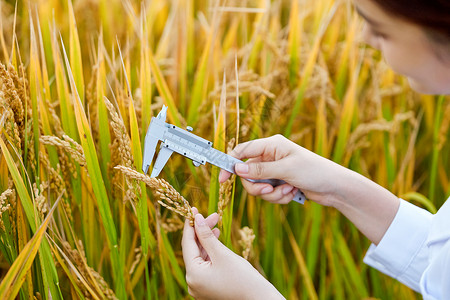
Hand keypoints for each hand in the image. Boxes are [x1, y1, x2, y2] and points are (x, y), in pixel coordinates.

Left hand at [182, 208, 284, 299]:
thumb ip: (207, 236)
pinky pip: (205, 266)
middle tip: (214, 215)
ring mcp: (199, 287)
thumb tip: (197, 219)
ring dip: (207, 241)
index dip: (191, 225)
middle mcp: (192, 282)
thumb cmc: (243, 278)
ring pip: (200, 258)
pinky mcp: (207, 288)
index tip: (194, 209)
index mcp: (193, 275)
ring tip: (216, 226)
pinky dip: (210, 253)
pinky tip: (217, 241)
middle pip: (193, 250)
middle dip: (202, 232)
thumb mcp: (223, 253)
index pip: (187, 244)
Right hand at [219, 134, 347, 205]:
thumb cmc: (315, 171)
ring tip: (289, 191)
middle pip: (247, 174)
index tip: (222, 179)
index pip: (242, 151)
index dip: (230, 164)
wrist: (335, 187)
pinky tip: (293, 193)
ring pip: (258, 186)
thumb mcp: (286, 169)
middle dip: (258, 186)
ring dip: (272, 194)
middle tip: (269, 191)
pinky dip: (279, 197)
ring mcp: (275, 170)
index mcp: (271, 145)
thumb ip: (260, 169)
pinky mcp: (280, 183)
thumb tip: (237, 168)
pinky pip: (269, 194)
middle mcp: (271, 156)